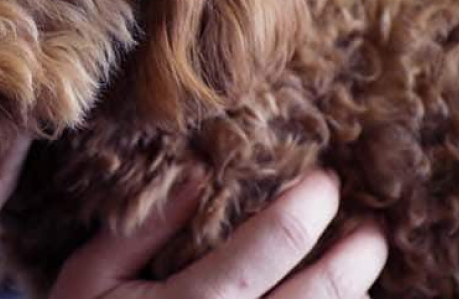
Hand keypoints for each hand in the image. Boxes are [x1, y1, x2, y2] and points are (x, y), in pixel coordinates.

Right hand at [50, 170, 389, 298]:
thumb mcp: (88, 282)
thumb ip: (138, 229)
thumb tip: (199, 172)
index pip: (281, 239)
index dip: (314, 201)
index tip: (324, 182)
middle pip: (328, 291)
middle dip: (360, 252)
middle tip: (371, 229)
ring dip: (354, 297)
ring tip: (354, 275)